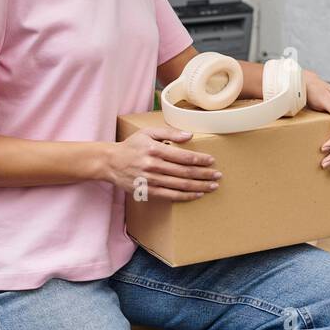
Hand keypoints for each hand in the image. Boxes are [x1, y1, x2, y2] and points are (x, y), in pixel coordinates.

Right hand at [104, 127, 221, 201]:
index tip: (212, 161)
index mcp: (155, 149)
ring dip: (199, 186)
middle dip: (204, 174)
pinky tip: (197, 194)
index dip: (200, 159)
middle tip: (218, 175)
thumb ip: (169, 132)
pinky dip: (185, 196)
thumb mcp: (148, 133)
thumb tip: (190, 135)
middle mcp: (153, 166)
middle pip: (185, 172)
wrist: (111, 163)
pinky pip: (171, 196)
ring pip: (180, 185)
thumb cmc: (132, 145)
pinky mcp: (148, 191)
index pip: (183, 156)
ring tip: (212, 186)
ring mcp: (151, 180)